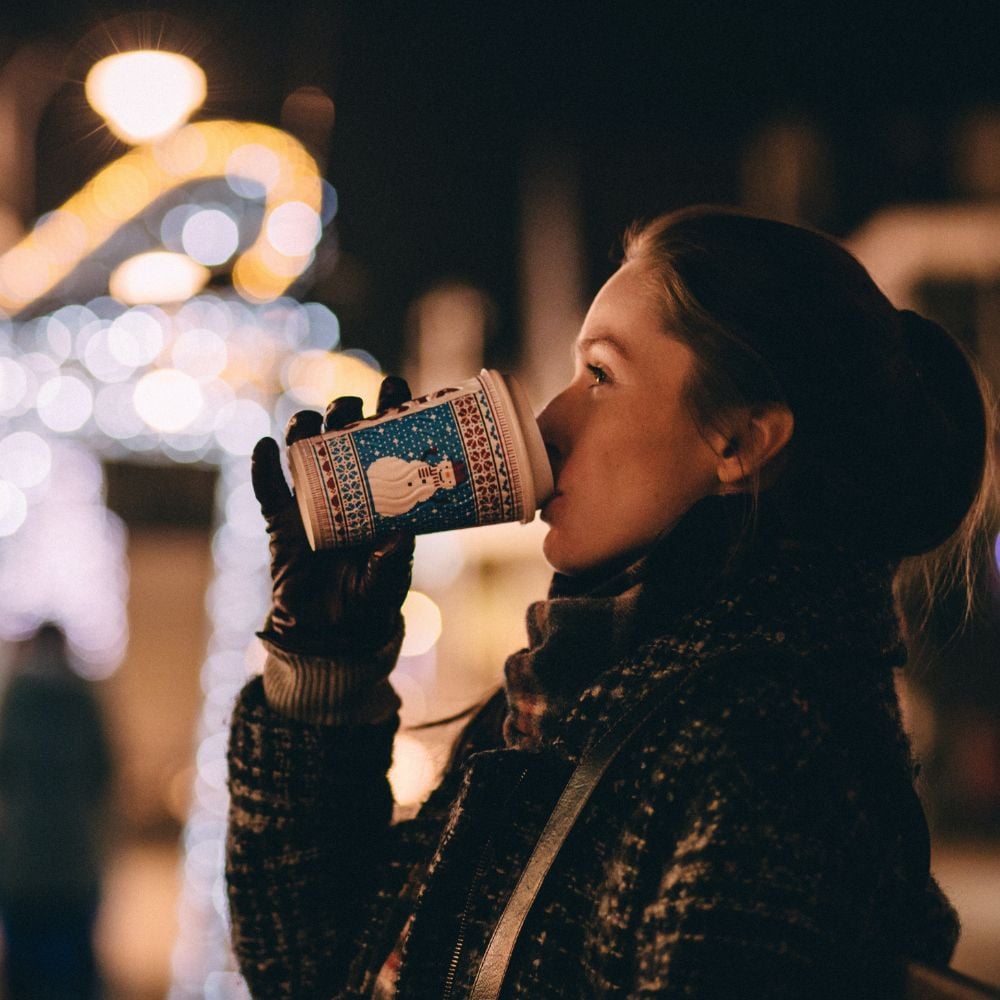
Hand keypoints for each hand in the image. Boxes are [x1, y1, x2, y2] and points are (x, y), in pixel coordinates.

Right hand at [252, 376, 414, 655]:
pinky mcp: (281, 523)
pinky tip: (264, 448)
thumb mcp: (388, 581)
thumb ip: (393, 560)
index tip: (395, 387)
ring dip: (304, 430)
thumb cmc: (369, 601)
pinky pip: (267, 490)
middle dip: (345, 413)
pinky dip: (263, 468)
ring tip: (310, 420)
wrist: (330, 634)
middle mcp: (345, 490)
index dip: (388, 412)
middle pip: (342, 437)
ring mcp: (310, 503)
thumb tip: (400, 534)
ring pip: (303, 453)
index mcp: (379, 496)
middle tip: (352, 407)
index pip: (385, 444)